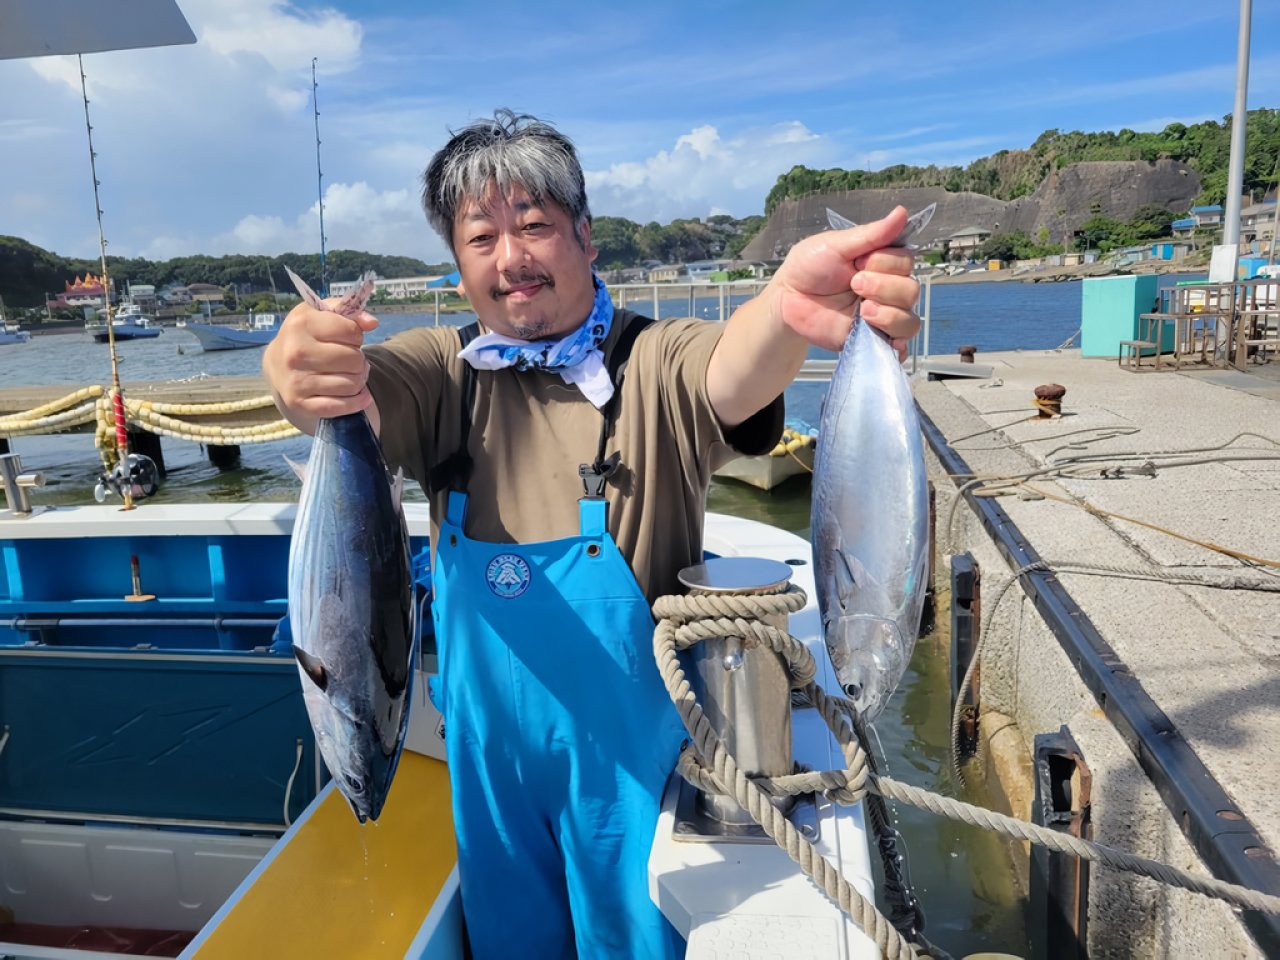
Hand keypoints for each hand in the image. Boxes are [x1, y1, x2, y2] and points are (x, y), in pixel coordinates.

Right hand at [262, 298, 379, 425]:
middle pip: (354, 360)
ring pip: (352, 384)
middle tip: (350, 360)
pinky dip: (356, 401)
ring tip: (349, 374)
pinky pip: (342, 406)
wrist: (277, 365)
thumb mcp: (322, 314)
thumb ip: (349, 312)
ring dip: (358, 380)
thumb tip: (372, 323)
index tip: (348, 338)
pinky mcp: (300, 404)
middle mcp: (296, 352)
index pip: (351, 331)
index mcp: (301, 324)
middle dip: (359, 360)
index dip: (356, 335)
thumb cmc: (306, 335)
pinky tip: (356, 394)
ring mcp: (297, 380)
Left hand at [770, 206, 920, 358]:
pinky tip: (875, 332)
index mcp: (882, 262)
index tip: (858, 262)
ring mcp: (882, 315)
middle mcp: (887, 289)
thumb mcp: (837, 244)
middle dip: (883, 287)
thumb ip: (872, 234)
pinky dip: (895, 344)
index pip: (907, 261)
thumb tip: (902, 212)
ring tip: (862, 310)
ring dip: (888, 314)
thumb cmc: (809, 267)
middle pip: (911, 290)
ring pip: (909, 320)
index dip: (885, 262)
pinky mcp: (872, 339)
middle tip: (854, 284)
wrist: (788, 298)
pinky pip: (899, 346)